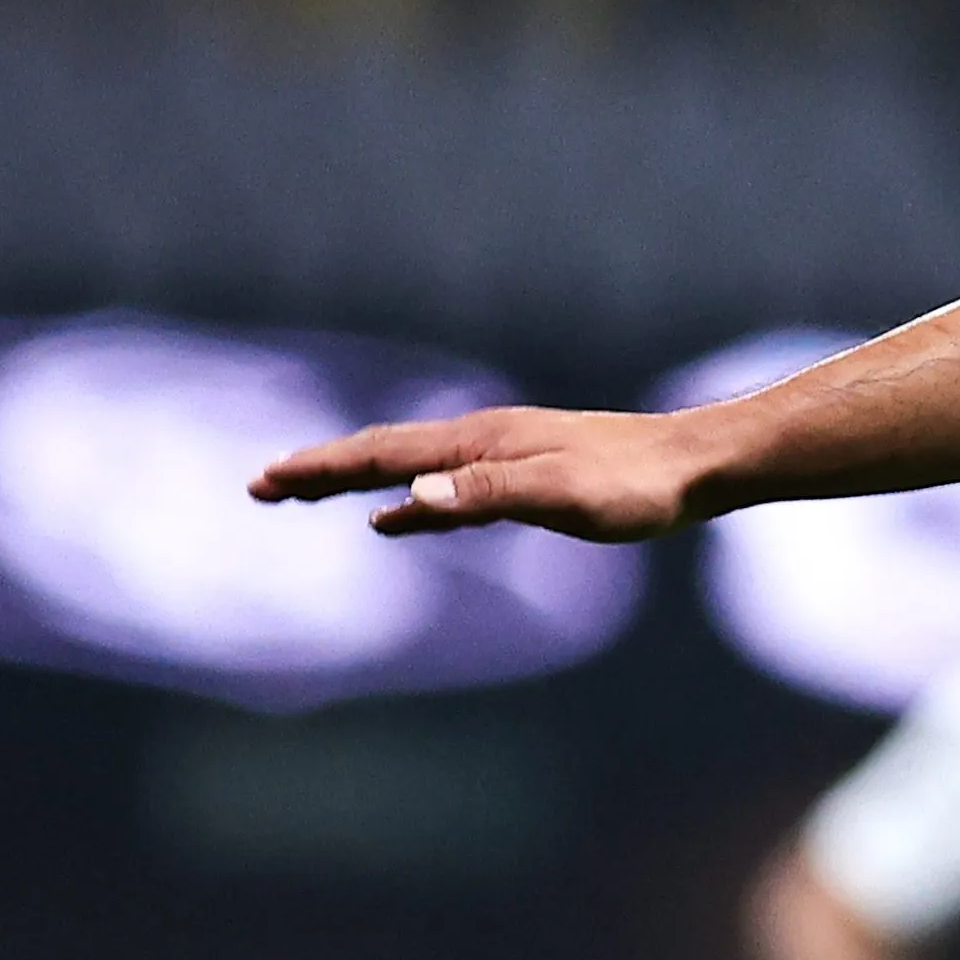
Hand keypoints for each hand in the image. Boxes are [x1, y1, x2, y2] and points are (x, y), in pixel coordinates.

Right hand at [249, 405, 709, 539]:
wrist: (699, 464)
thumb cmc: (637, 486)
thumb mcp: (564, 497)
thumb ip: (487, 496)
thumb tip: (410, 499)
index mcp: (481, 445)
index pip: (383, 456)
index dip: (322, 469)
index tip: (266, 479)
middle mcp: (483, 441)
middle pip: (383, 454)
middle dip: (320, 469)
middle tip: (260, 484)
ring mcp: (502, 455)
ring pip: (409, 467)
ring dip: (354, 480)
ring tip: (306, 491)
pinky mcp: (525, 475)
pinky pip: (443, 489)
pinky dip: (405, 501)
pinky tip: (395, 518)